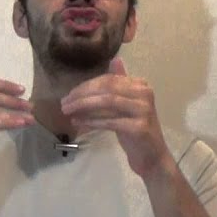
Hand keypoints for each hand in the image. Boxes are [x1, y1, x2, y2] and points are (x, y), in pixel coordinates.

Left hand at [60, 58, 171, 177]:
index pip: (109, 80)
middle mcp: (144, 94)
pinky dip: (91, 121)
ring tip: (68, 112)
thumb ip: (120, 83)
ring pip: (107, 102)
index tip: (69, 95)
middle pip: (107, 88)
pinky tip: (78, 123)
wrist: (152, 156)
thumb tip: (115, 59)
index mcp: (141, 85)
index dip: (86, 86)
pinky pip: (110, 121)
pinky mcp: (139, 127)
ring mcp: (143, 110)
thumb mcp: (126, 104)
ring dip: (83, 106)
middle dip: (82, 95)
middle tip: (64, 103)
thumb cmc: (135, 130)